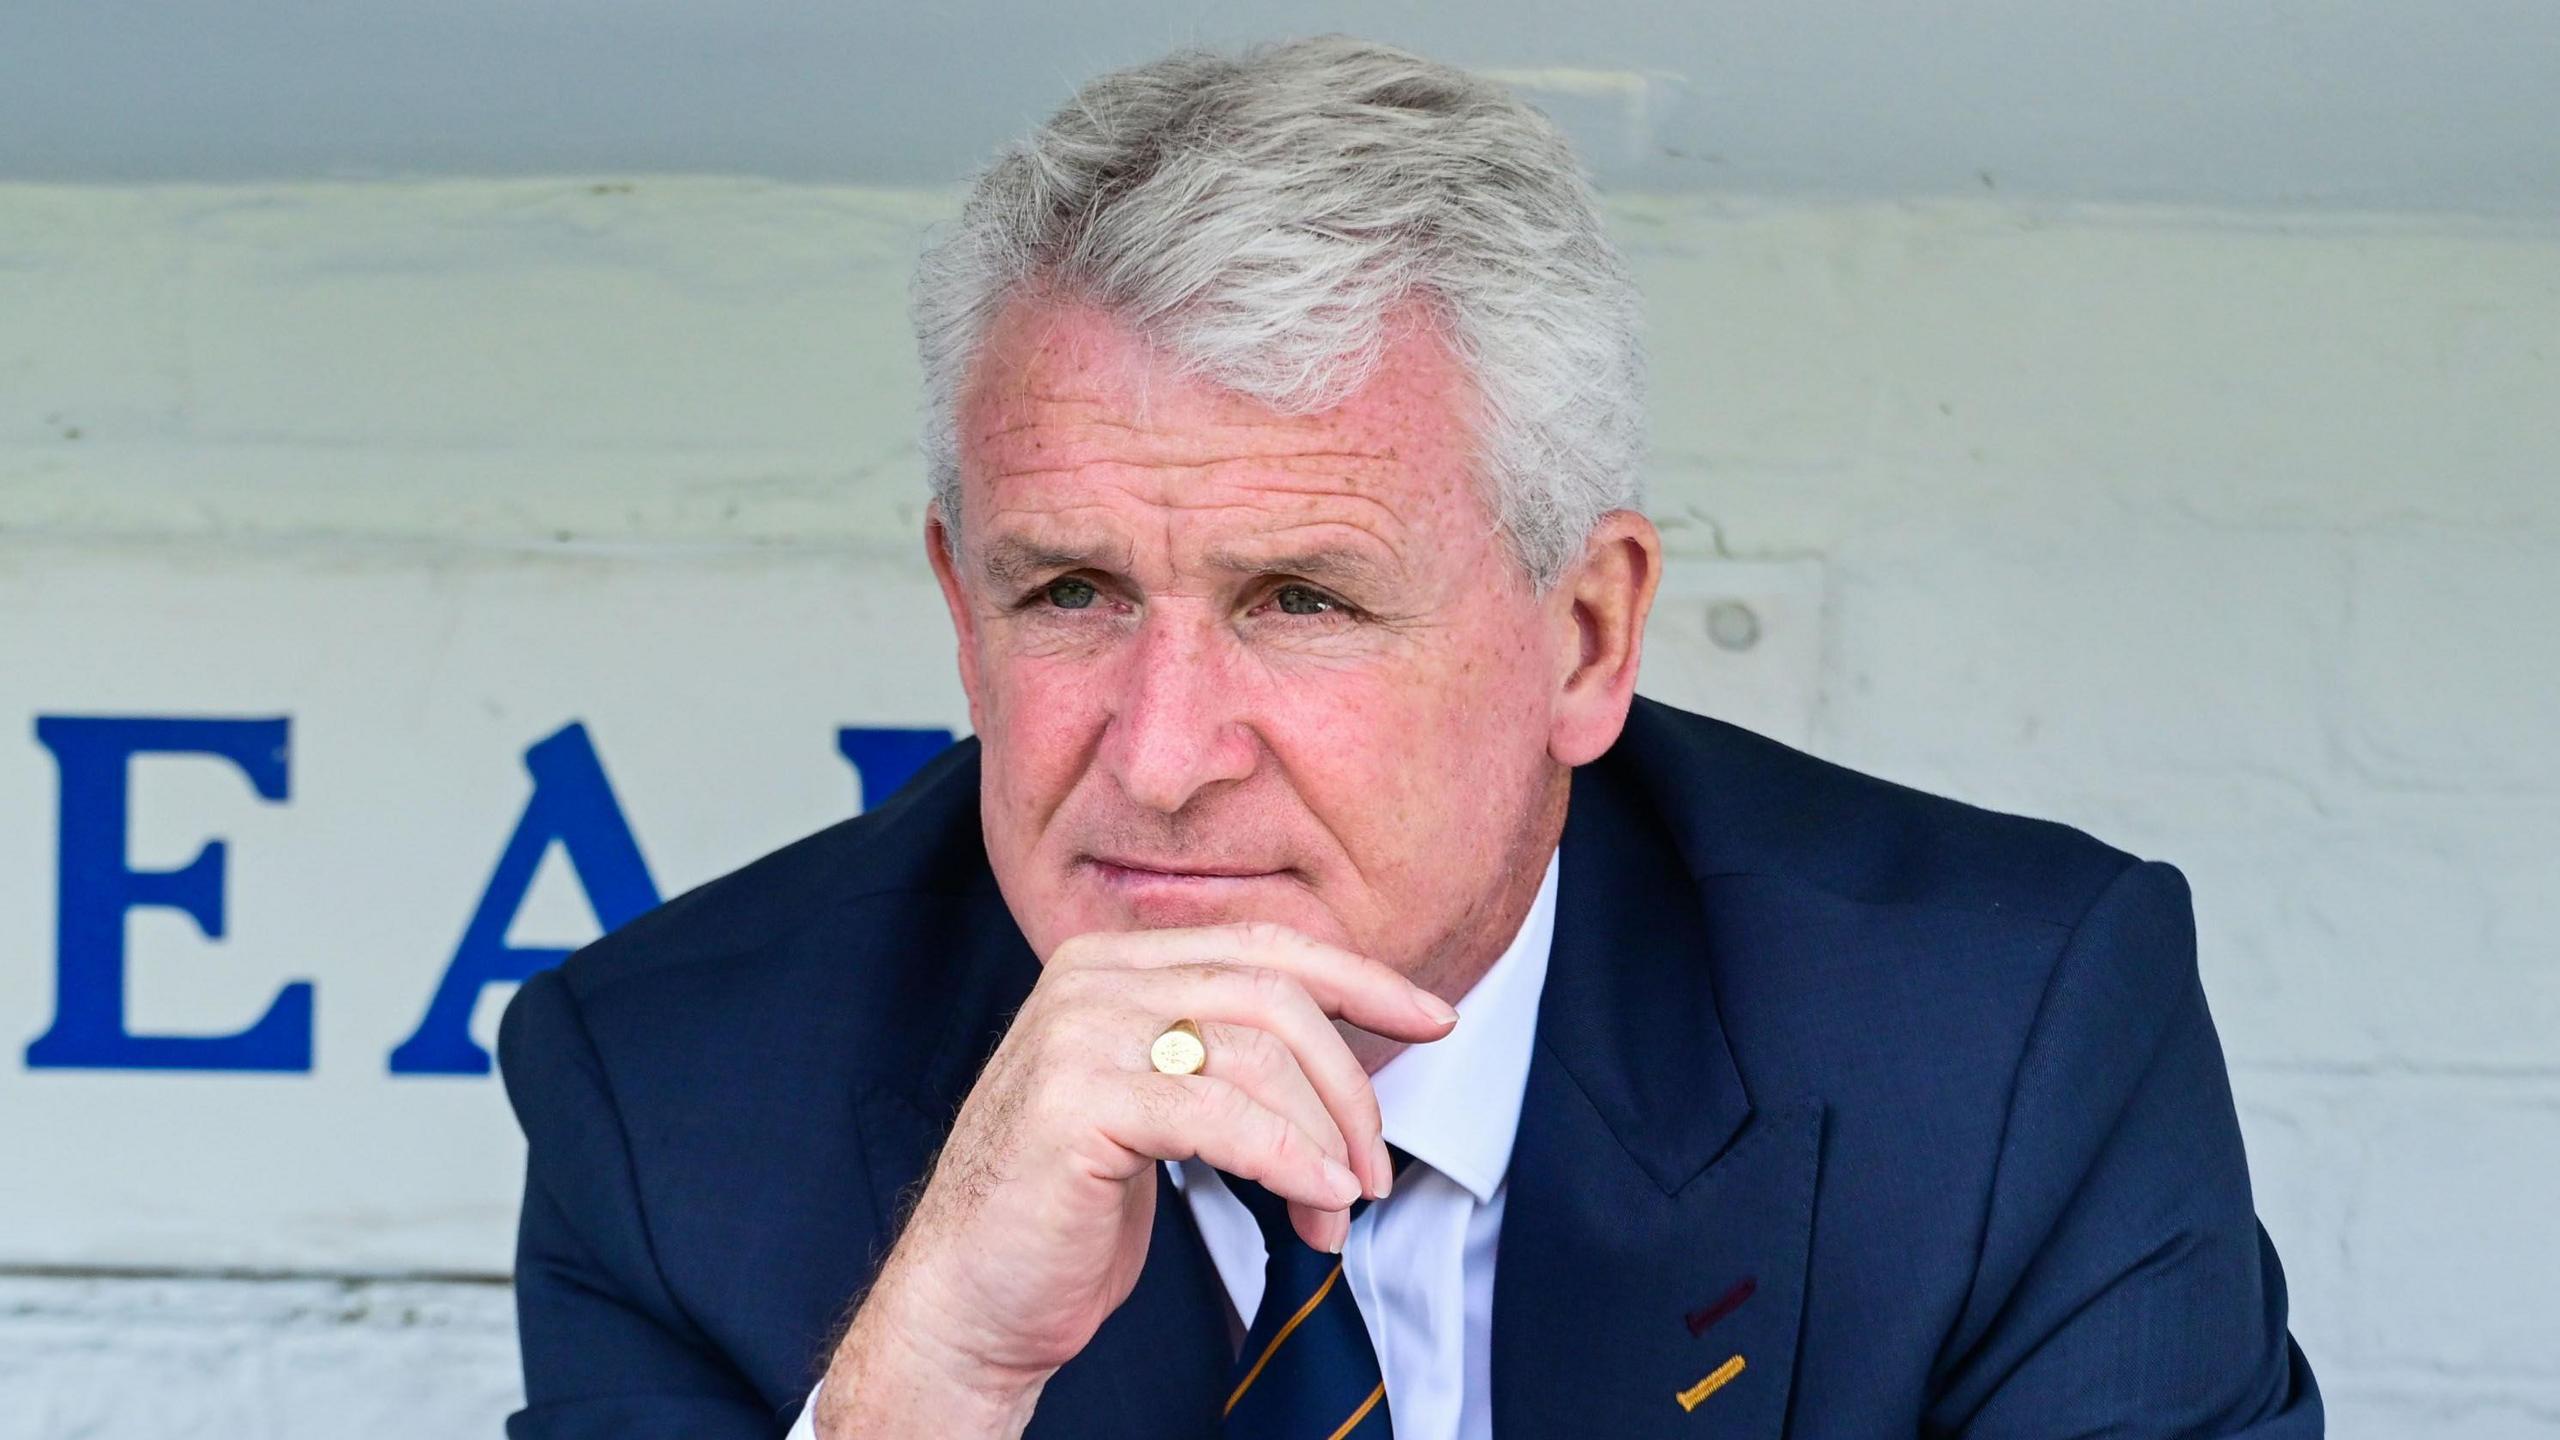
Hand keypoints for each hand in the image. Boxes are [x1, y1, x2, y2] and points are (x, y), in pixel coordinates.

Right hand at [814, 921, 1457, 1436]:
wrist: (967, 1298)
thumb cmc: (1065, 1209)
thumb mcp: (1155, 1106)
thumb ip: (1221, 1055)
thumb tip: (1344, 1060)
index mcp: (1112, 962)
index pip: (1264, 944)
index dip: (1361, 978)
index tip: (1434, 1018)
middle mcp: (1089, 978)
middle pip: (1274, 993)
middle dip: (1350, 1083)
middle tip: (1376, 1167)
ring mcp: (1077, 1032)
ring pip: (1257, 1053)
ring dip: (1323, 1139)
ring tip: (1338, 1207)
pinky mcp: (1076, 1101)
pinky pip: (1223, 1116)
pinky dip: (1290, 1160)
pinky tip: (1314, 1202)